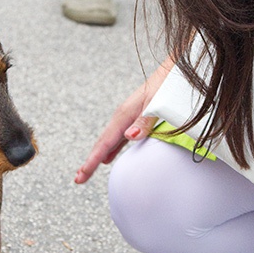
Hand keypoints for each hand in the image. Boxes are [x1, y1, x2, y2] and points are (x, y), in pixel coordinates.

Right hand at [75, 58, 173, 183]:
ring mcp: (126, 118)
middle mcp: (122, 117)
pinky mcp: (133, 118)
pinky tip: (108, 158)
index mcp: (124, 115)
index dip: (92, 161)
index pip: (104, 143)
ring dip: (97, 157)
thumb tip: (129, 136)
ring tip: (87, 171)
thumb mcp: (158, 103)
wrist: (174, 72)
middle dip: (90, 162)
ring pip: (108, 142)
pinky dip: (110, 150)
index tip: (81, 176)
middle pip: (102, 144)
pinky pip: (117, 139)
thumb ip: (145, 120)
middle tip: (78, 180)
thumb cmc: (168, 87)